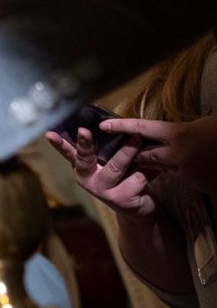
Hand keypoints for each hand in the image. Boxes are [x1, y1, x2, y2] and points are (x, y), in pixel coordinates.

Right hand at [44, 128, 157, 217]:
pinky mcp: (122, 199)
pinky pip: (137, 178)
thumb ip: (106, 150)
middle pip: (86, 159)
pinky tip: (158, 166)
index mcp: (83, 168)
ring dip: (127, 151)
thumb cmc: (124, 179)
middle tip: (84, 130)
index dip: (59, 144)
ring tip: (136, 138)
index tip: (50, 134)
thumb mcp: (110, 164)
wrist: (139, 210)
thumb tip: (110, 123)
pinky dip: (149, 169)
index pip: (68, 153)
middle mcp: (88, 180)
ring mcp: (103, 191)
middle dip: (85, 144)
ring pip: (115, 166)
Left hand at [99, 115, 216, 195]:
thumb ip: (181, 128)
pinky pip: (180, 175)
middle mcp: (176, 154)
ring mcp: (186, 171)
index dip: (121, 126)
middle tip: (121, 148)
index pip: (141, 128)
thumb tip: (169, 130)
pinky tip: (187, 164)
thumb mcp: (204, 123)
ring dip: (156, 162)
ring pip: (161, 166)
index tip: (103, 125)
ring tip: (152, 156)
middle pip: (145, 154)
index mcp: (177, 134)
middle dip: (135, 152)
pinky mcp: (197, 184)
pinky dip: (178, 169)